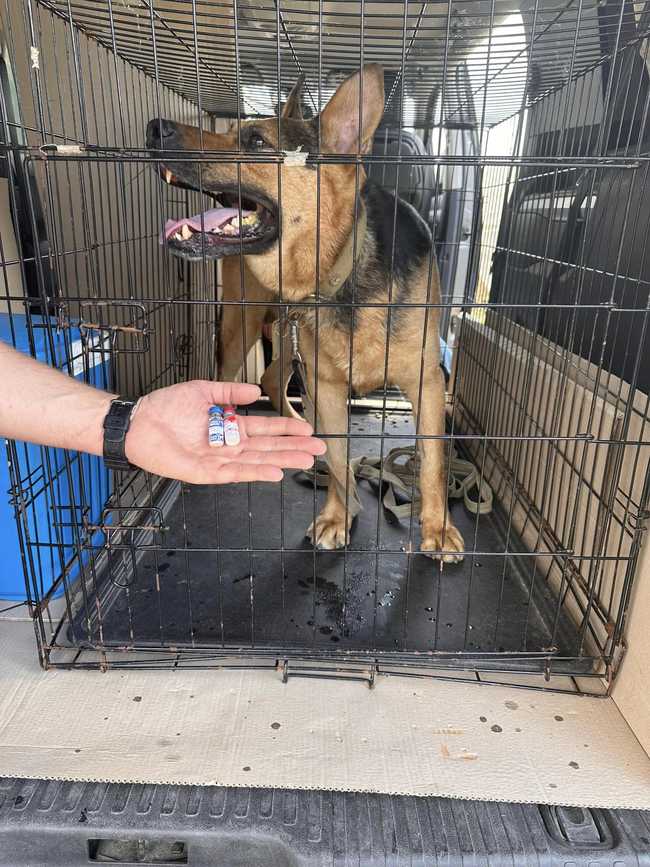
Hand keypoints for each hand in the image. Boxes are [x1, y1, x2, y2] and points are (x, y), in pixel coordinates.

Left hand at [125, 380, 325, 483]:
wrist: (138, 422)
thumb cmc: (165, 407)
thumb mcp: (203, 390)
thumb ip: (229, 392)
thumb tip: (255, 391)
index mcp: (229, 425)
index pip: (265, 428)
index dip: (287, 428)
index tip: (308, 429)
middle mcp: (228, 444)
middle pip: (267, 447)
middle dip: (294, 448)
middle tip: (319, 449)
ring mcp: (219, 460)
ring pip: (258, 461)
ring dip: (282, 461)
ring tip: (305, 460)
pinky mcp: (206, 472)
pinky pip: (235, 474)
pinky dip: (256, 473)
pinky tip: (275, 472)